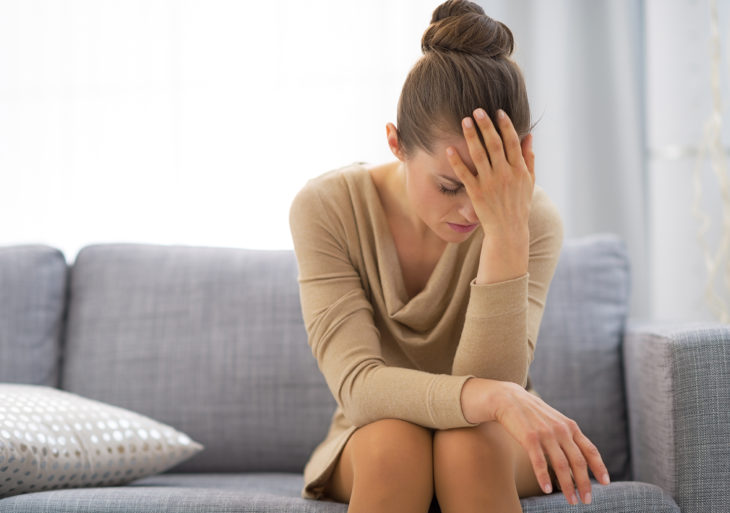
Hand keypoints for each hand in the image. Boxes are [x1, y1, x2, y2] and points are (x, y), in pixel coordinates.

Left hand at [446, 107, 534, 239]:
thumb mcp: (529, 182)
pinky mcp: (476, 193)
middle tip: (477, 110)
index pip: (512, 142)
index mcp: (518, 170)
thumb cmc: (519, 205)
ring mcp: (490, 183)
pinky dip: (457, 161)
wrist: (508, 231)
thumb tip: (529, 136)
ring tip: (464, 121)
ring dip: (471, 137)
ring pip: (479, 155)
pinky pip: (465, 174)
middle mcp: (505, 174)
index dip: (505, 125)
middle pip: (494, 144)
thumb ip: (528, 158)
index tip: (498, 111)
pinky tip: (449, 149)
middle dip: (486, 126)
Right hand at [494, 382, 610, 504]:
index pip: (590, 450)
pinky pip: (540, 462)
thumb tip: (578, 459)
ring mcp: (546, 434)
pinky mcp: (529, 438)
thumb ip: (567, 436)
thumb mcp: (555, 420)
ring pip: (561, 465)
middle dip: (584, 483)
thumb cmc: (532, 414)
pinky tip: (547, 490)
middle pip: (578, 461)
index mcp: (570, 427)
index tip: (605, 483)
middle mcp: (561, 430)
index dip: (599, 467)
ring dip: (568, 486)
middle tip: (587, 500)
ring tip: (572, 501)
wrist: (508, 398)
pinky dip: (544, 478)